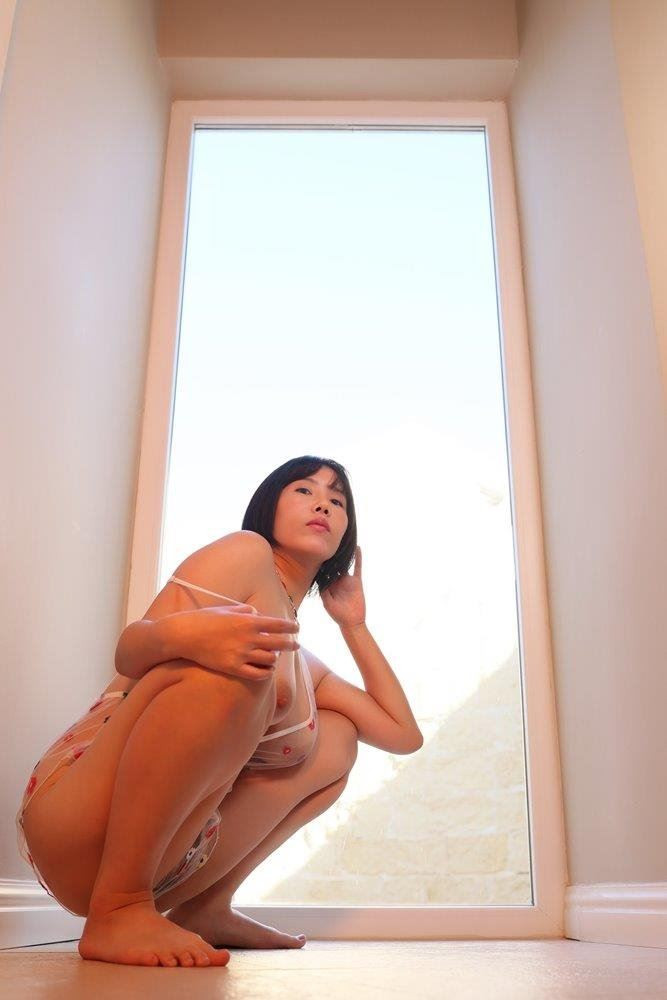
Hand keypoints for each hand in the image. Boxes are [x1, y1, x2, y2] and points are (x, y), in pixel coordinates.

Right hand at [178, 604, 299, 680]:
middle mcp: (248, 638)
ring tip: (275, 657)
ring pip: (270, 660)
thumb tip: (257, 613)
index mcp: (248, 621)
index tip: (297, 629)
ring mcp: (241, 654)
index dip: (291, 627)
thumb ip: (244, 611)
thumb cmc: (204, 619)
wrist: (184, 635)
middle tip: (296, 645)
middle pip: (279, 644)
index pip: (278, 625)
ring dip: (275, 658)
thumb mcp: (226, 609)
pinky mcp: (233, 668)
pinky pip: (257, 674)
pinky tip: (266, 670)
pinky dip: (265, 673)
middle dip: (291, 644)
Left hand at [320, 545, 365, 628]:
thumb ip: (325, 593)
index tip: (315, 552)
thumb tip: (321, 581)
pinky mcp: (356, 581)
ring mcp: (347, 580)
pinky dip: (358, 558)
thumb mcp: (328, 603)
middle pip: (333, 565)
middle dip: (330, 556)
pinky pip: (357, 567)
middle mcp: (337, 580)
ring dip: (343, 555)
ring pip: (344, 564)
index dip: (319, 562)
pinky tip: (357, 548)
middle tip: (326, 542)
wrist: (352, 621)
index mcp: (328, 585)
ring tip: (340, 542)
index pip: (323, 571)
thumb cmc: (338, 614)